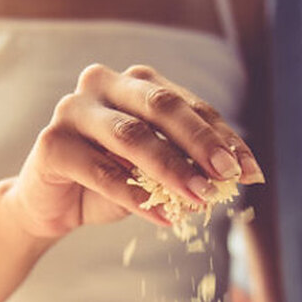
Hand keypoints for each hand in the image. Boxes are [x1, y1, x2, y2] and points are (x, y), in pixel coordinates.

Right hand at [1, 64, 264, 238]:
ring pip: (132, 136)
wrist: (51, 207)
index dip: (222, 137)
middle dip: (200, 142)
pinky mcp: (52, 143)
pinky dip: (135, 197)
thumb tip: (241, 175)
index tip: (250, 171)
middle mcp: (102, 84)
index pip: (188, 105)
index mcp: (135, 83)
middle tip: (227, 175)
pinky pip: (101, 171)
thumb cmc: (107, 183)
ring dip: (172, 170)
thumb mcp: (155, 174)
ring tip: (200, 199)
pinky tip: (163, 218)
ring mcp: (73, 110)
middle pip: (161, 106)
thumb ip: (189, 165)